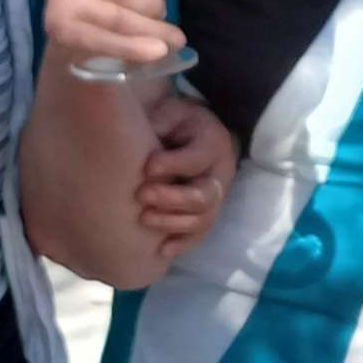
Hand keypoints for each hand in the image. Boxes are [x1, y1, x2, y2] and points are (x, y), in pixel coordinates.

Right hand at [42, 0, 181, 73]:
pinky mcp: (62, 30)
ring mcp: (61, 0)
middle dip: (151, 4)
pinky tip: (157, 52)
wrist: (78, 26)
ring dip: (152, 30)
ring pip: (117, 17)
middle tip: (164, 14)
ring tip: (174, 39)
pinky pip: (104, 41)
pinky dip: (133, 48)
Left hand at [137, 96, 238, 261]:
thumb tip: (146, 150)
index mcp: (213, 141)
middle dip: (172, 199)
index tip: (147, 167)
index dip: (174, 164)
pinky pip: (199, 235)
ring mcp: (216, 197)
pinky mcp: (205, 215)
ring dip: (172, 223)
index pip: (199, 157)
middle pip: (204, 196)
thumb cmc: (173, 122)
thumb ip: (160, 124)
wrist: (185, 133)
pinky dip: (181, 244)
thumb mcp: (169, 113)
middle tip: (142, 194)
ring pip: (202, 220)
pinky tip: (161, 250)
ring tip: (144, 219)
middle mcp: (220, 173)